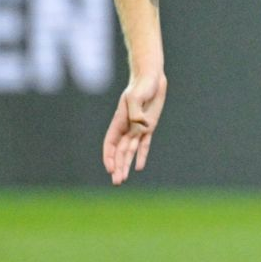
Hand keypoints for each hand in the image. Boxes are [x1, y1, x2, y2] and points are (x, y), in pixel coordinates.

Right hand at [103, 67, 167, 184]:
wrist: (151, 79)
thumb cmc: (141, 86)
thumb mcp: (136, 97)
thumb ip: (136, 112)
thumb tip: (141, 126)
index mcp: (119, 122)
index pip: (111, 144)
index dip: (110, 157)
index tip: (110, 169)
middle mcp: (127, 128)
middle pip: (120, 152)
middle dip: (118, 167)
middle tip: (117, 182)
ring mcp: (138, 128)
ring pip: (130, 151)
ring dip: (126, 165)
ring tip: (122, 180)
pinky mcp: (149, 126)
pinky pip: (144, 144)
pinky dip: (141, 155)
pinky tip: (139, 167)